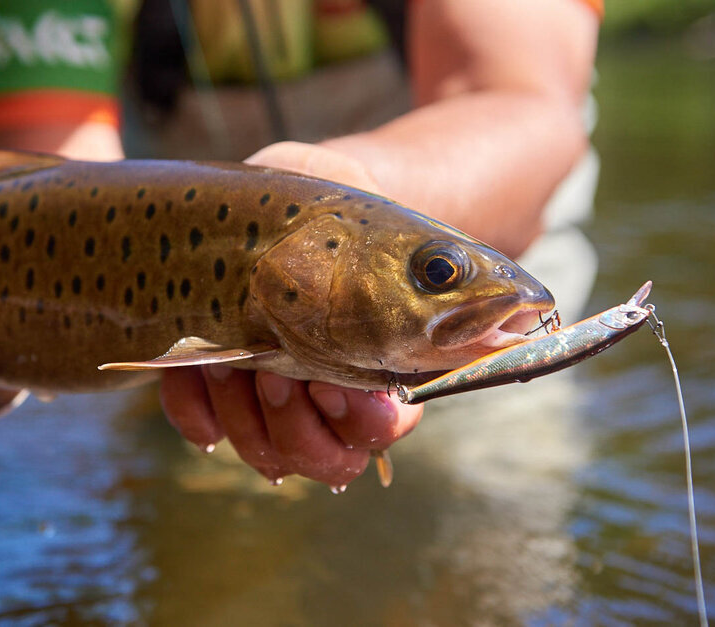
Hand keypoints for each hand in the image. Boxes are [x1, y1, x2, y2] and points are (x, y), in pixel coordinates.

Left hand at [159, 142, 424, 487]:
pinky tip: (193, 369)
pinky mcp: (209, 383)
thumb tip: (521, 309)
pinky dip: (194, 408)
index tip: (344, 383)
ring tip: (236, 356)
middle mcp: (322, 398)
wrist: (269, 199)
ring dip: (248, 412)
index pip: (381, 433)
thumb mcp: (382, 220)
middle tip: (282, 373)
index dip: (365, 423)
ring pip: (264, 451)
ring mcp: (265, 398)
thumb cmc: (336, 208)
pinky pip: (200, 425)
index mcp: (375, 370)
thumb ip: (439, 264)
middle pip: (323, 459)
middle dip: (301, 424)